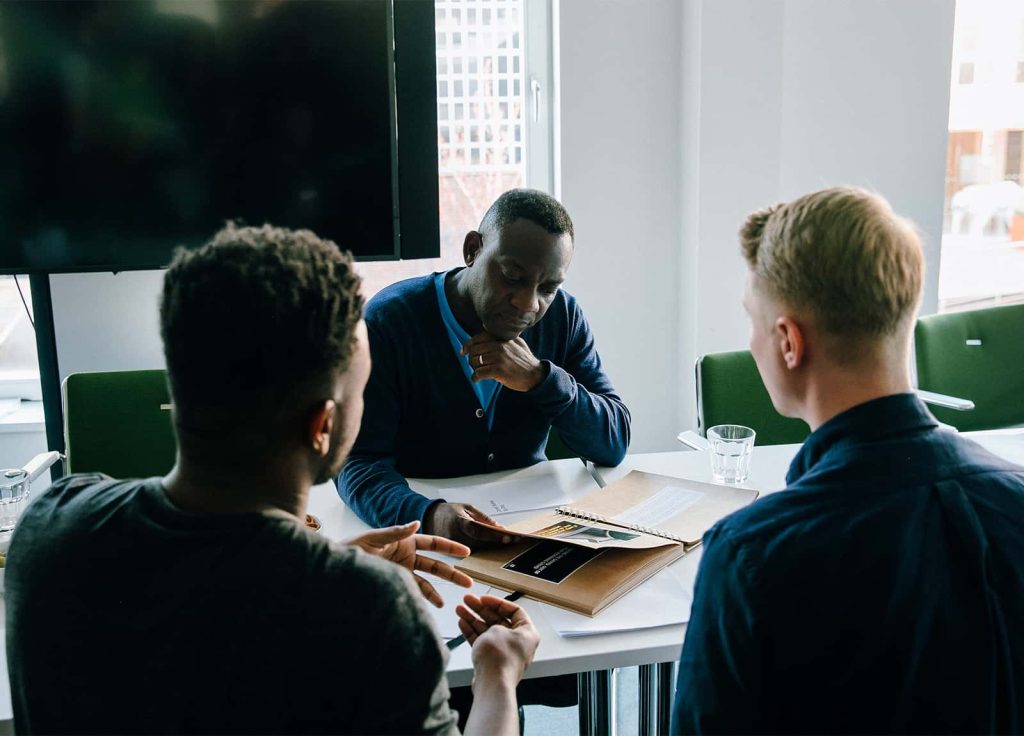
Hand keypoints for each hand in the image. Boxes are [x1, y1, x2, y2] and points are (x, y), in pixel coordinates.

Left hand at [345, 521, 472, 607]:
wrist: (334, 570)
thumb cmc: (350, 548)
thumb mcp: (372, 538)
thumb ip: (395, 532)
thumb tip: (416, 523)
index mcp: (404, 540)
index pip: (433, 543)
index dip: (450, 547)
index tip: (466, 552)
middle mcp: (406, 556)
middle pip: (435, 565)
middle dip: (452, 573)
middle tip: (469, 582)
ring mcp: (401, 571)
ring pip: (426, 582)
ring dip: (437, 592)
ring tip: (448, 602)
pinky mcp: (394, 584)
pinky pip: (412, 592)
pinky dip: (422, 599)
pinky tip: (431, 606)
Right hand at [423, 502, 519, 546]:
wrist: (430, 518)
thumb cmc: (449, 512)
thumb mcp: (467, 508)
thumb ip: (483, 519)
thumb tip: (500, 527)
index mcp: (458, 521)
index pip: (478, 530)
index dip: (493, 535)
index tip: (508, 537)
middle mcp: (455, 536)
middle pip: (480, 543)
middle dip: (497, 543)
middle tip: (515, 542)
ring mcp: (453, 546)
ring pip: (477, 550)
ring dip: (492, 548)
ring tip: (507, 545)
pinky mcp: (452, 553)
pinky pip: (471, 553)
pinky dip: (483, 550)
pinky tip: (493, 548)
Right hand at [457, 594, 538, 686]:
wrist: (492, 684)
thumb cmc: (500, 657)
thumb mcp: (498, 629)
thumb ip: (494, 623)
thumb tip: (490, 627)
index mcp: (527, 633)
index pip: (514, 611)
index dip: (497, 602)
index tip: (483, 599)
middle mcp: (518, 643)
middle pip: (498, 619)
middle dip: (481, 609)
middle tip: (468, 601)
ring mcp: (504, 652)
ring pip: (487, 630)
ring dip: (473, 619)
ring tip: (460, 609)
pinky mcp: (492, 661)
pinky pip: (482, 642)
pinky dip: (472, 632)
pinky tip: (462, 623)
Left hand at [461, 333, 549, 391]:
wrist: (535, 375)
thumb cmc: (525, 360)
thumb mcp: (517, 343)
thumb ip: (503, 335)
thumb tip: (484, 326)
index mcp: (502, 339)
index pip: (479, 337)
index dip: (468, 344)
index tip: (463, 351)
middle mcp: (500, 346)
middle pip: (475, 350)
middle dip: (471, 358)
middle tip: (474, 365)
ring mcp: (499, 358)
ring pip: (475, 361)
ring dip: (474, 368)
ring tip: (478, 372)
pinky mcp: (499, 370)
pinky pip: (479, 373)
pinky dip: (475, 377)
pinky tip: (476, 379)